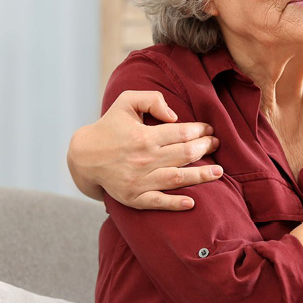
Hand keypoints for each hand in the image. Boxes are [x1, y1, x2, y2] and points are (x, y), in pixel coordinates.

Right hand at [66, 90, 220, 210]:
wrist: (84, 157)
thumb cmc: (109, 126)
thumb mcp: (125, 101)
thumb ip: (151, 100)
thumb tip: (175, 115)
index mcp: (144, 135)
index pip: (182, 133)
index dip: (200, 131)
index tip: (209, 130)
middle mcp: (144, 159)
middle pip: (185, 154)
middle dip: (205, 149)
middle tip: (217, 145)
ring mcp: (139, 180)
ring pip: (178, 178)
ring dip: (202, 176)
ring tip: (219, 173)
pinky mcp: (134, 197)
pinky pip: (158, 202)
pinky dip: (176, 203)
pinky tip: (192, 202)